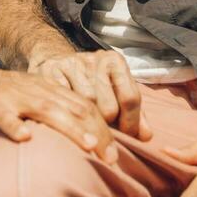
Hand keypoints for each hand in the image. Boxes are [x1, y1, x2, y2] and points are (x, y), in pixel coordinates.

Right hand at [0, 45, 120, 162]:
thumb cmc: (3, 96)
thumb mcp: (34, 99)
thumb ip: (57, 114)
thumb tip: (86, 140)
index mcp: (51, 90)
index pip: (86, 107)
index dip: (105, 128)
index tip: (119, 153)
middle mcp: (38, 91)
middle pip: (75, 109)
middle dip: (97, 133)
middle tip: (113, 159)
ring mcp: (16, 98)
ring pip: (47, 111)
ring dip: (70, 129)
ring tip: (88, 146)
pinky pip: (6, 116)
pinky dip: (16, 126)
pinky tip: (26, 139)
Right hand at [29, 48, 150, 140]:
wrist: (57, 62)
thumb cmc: (92, 83)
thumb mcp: (116, 92)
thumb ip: (134, 114)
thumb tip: (146, 136)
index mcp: (115, 62)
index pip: (131, 98)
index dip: (131, 123)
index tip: (128, 136)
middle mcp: (95, 59)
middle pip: (108, 107)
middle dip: (108, 126)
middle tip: (103, 133)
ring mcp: (72, 64)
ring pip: (86, 108)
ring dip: (87, 124)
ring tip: (86, 128)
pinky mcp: (50, 72)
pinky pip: (64, 103)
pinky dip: (67, 115)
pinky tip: (67, 117)